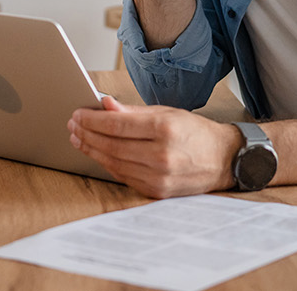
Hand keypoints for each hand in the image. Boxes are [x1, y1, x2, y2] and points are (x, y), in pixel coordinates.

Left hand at [68, 96, 239, 197]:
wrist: (223, 160)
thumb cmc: (195, 132)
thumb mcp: (167, 113)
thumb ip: (133, 112)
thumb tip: (105, 104)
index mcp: (165, 130)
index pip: (117, 125)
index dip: (92, 120)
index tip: (77, 114)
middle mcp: (161, 155)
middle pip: (111, 145)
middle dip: (86, 134)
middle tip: (73, 126)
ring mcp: (159, 177)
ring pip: (113, 163)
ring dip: (91, 150)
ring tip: (78, 138)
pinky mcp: (156, 191)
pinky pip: (123, 176)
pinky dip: (107, 164)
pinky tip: (97, 153)